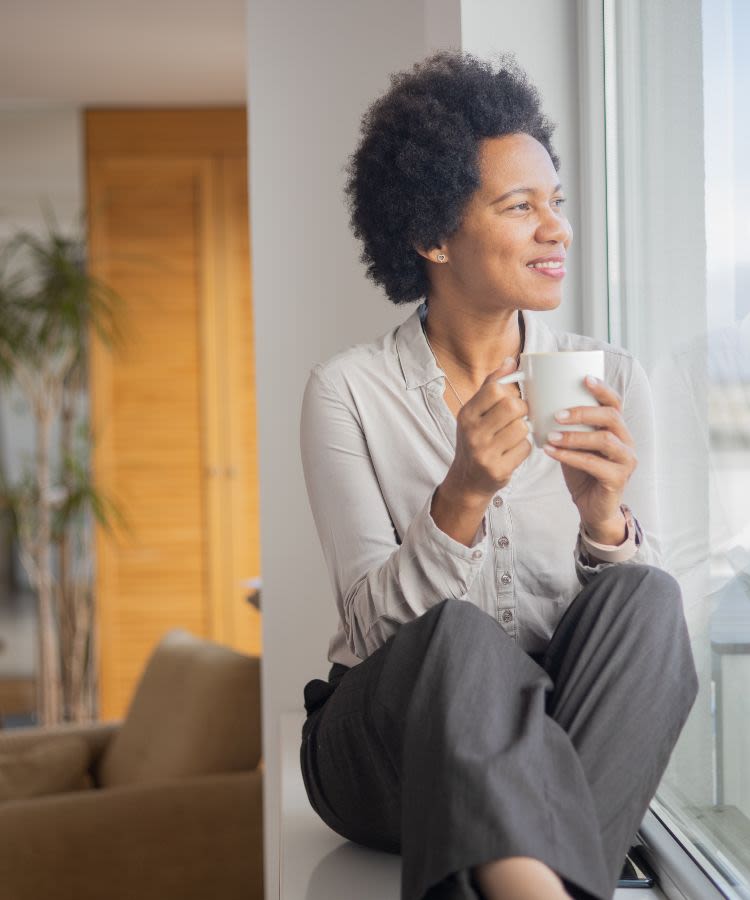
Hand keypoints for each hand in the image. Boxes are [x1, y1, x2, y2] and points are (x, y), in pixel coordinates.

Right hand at [441, 358, 532, 507]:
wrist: (467, 480)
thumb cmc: (476, 440)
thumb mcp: (475, 412)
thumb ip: (491, 386)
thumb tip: (511, 361)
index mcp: (466, 414)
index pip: (495, 389)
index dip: (510, 392)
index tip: (510, 400)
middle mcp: (472, 432)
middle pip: (513, 407)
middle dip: (522, 411)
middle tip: (517, 418)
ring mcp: (484, 452)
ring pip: (522, 428)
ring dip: (524, 431)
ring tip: (513, 436)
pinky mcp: (498, 470)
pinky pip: (525, 448)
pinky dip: (524, 448)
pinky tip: (513, 451)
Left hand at [542, 375, 636, 541]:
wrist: (592, 507)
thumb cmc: (582, 471)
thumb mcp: (575, 444)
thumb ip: (568, 427)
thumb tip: (541, 402)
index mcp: (618, 429)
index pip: (615, 403)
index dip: (602, 389)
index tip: (584, 378)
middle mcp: (626, 442)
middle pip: (611, 417)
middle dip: (583, 412)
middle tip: (557, 414)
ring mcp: (626, 461)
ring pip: (604, 440)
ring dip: (575, 436)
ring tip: (551, 435)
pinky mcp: (618, 479)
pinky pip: (594, 464)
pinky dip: (570, 456)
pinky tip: (552, 451)